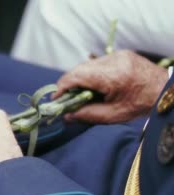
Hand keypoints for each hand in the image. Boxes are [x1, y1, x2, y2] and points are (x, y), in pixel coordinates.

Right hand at [53, 50, 168, 123]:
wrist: (165, 91)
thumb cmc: (140, 106)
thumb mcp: (112, 115)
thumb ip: (86, 114)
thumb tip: (65, 115)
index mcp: (112, 76)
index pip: (77, 75)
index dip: (62, 87)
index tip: (56, 99)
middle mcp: (113, 60)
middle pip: (80, 69)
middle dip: (70, 83)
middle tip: (67, 99)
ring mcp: (117, 55)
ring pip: (87, 65)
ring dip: (80, 78)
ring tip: (80, 93)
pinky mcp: (120, 54)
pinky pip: (97, 63)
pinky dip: (91, 74)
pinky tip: (94, 85)